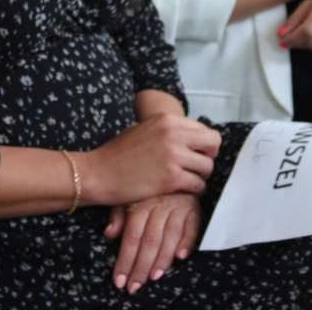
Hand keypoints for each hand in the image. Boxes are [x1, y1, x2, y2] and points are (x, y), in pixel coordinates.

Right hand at [78, 114, 220, 207]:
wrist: (98, 173)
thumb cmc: (117, 154)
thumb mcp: (142, 129)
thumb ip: (165, 130)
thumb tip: (188, 134)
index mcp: (166, 120)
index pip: (204, 129)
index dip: (203, 144)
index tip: (195, 154)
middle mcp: (173, 134)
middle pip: (213, 143)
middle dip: (209, 157)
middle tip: (197, 168)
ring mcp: (173, 155)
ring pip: (208, 167)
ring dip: (201, 176)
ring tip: (188, 181)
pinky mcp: (171, 178)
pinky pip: (198, 185)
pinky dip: (194, 190)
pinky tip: (183, 190)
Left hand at [105, 193, 200, 293]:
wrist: (168, 166)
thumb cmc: (144, 188)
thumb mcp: (127, 196)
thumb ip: (118, 215)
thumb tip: (109, 234)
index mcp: (140, 204)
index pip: (132, 236)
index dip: (126, 259)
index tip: (120, 280)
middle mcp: (159, 205)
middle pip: (150, 240)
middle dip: (141, 266)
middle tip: (135, 286)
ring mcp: (177, 206)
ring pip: (170, 236)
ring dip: (163, 259)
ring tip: (154, 277)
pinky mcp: (193, 208)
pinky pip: (192, 226)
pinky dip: (187, 241)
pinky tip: (181, 257)